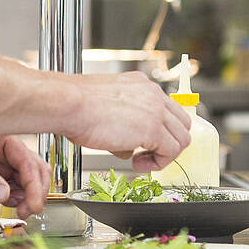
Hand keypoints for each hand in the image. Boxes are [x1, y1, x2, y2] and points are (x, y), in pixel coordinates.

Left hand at [0, 135, 50, 214]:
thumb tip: (3, 193)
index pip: (26, 159)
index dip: (33, 182)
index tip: (33, 202)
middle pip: (33, 170)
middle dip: (36, 190)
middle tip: (29, 211)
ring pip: (24, 181)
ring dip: (28, 197)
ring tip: (22, 212)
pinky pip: (9, 190)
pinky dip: (16, 200)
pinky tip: (12, 207)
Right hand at [66, 72, 191, 170]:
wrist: (67, 104)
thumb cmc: (74, 105)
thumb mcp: (105, 107)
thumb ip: (124, 121)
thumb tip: (127, 145)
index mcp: (141, 85)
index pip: (168, 109)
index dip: (162, 130)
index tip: (148, 143)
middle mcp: (152, 93)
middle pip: (181, 123)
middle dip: (168, 143)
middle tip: (148, 154)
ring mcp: (155, 110)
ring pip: (181, 138)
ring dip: (164, 154)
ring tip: (141, 161)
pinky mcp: (153, 129)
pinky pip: (171, 152)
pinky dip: (158, 163)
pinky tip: (137, 163)